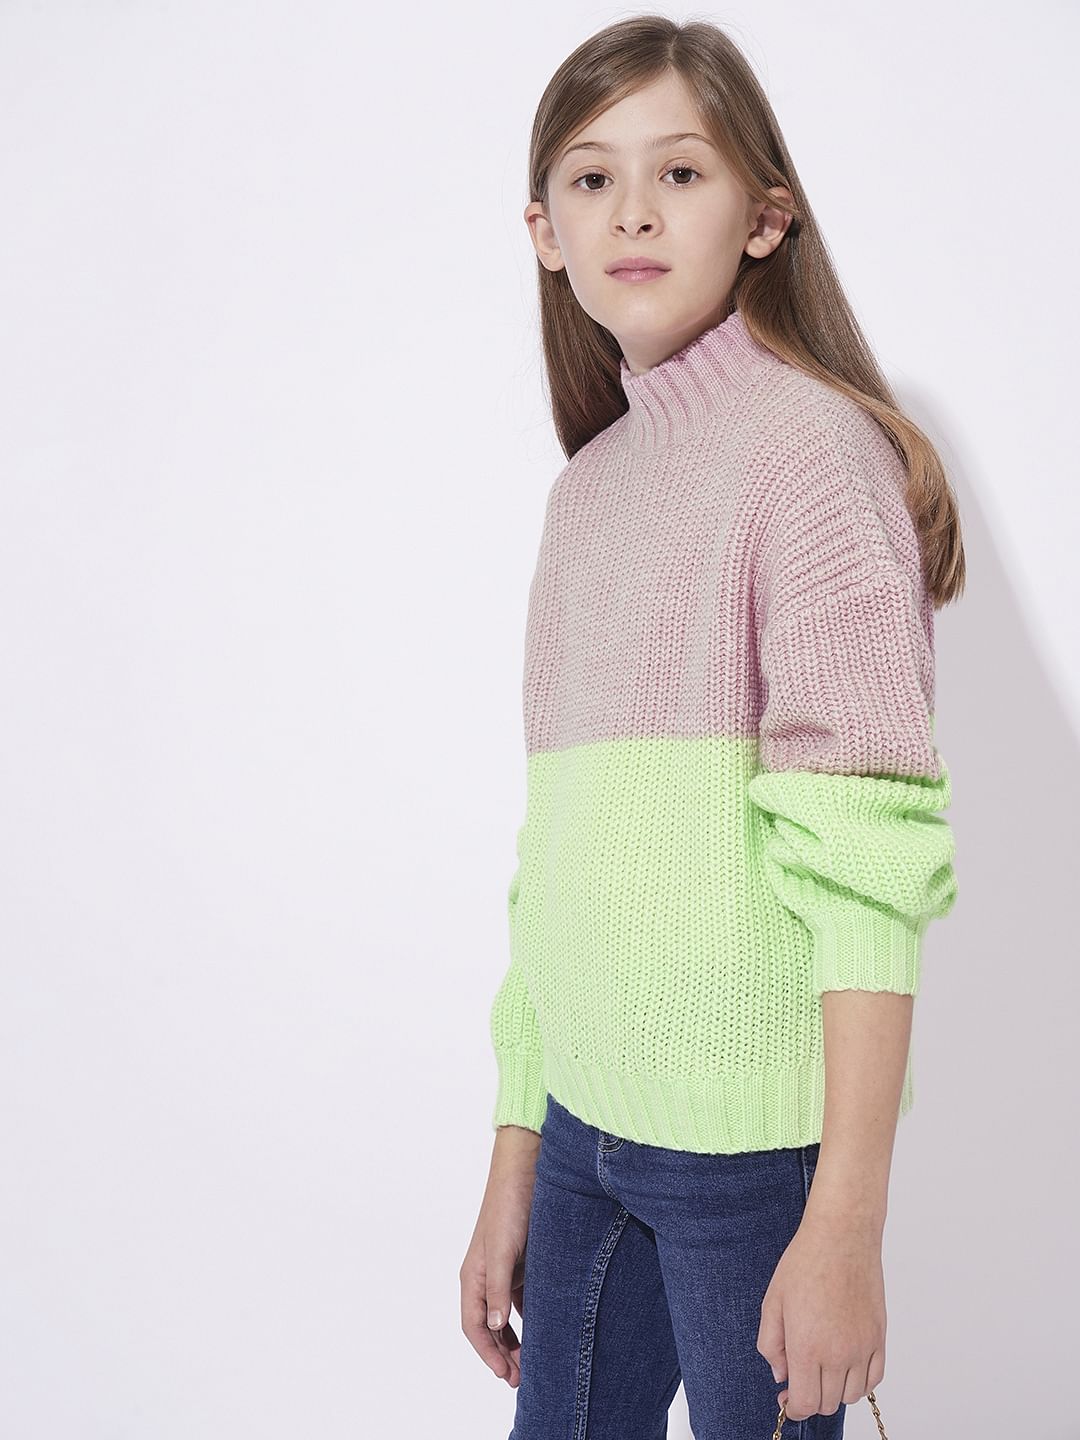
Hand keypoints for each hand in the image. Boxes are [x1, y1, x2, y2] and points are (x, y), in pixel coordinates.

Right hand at [459, 1124, 540, 1385]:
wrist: (526, 1170)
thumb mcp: (502, 1250)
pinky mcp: (523, 1262)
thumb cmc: (509, 1207)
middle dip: (503, 1353)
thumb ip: (498, 1289)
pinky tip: (546, 1328)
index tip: (505, 1375)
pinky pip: (524, 1298)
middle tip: (522, 1379)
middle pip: (491, 1325)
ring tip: (533, 1362)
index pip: (474, 1325)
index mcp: (473, 1276)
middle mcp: (486, 1276)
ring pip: (507, 1315)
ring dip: (517, 1339)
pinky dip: (531, 1317)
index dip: (488, 1353)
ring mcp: (505, 1270)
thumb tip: (496, 1326)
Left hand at [756, 1213, 886, 1420]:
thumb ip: (771, 1345)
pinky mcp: (880, 1338)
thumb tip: (781, 1376)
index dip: (794, 1407)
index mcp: (807, 1346)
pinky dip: (859, 1381)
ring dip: (835, 1389)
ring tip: (822, 1364)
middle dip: (811, 1396)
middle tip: (801, 1375)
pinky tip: (845, 1364)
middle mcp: (838, 1353)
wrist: (842, 1237)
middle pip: (827, 1404)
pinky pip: (873, 1380)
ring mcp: (863, 1347)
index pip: (805, 1403)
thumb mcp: (772, 1302)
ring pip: (851, 1396)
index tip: (788, 1399)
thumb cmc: (804, 1263)